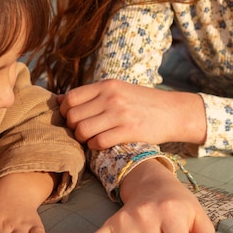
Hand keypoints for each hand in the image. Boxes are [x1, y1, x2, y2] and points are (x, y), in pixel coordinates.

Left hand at [59, 79, 205, 148]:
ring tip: (90, 139)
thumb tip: (58, 100)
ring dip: (82, 139)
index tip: (73, 119)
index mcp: (107, 85)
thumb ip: (90, 95)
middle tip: (81, 131)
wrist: (173, 112)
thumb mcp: (117, 90)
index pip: (71, 98)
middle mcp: (111, 97)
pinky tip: (100, 144)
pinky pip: (98, 142)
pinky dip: (95, 147)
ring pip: (83, 130)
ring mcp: (120, 114)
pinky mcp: (129, 131)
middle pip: (73, 116)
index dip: (66, 112)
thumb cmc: (141, 102)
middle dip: (72, 128)